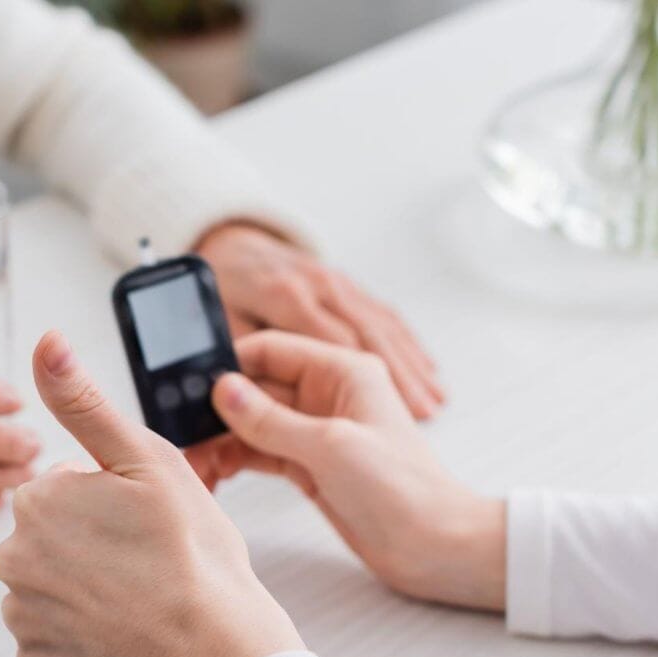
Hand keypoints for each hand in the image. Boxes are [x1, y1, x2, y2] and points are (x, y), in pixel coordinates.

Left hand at [0, 332, 302, 656]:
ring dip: (81, 590)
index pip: (64, 485)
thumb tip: (46, 343)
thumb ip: (85, 402)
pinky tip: (119, 633)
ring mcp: (22, 614)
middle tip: (145, 560)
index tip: (144, 521)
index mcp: (38, 499)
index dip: (110, 498)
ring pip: (47, 586)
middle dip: (88, 542)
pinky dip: (78, 637)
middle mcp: (13, 555)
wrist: (216, 655)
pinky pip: (49, 639)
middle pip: (50, 536)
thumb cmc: (194, 555)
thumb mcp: (148, 460)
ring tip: (136, 599)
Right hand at [187, 332, 505, 611]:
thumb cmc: (404, 491)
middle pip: (256, 387)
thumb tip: (223, 390)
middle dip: (216, 410)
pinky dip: (235, 461)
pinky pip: (261, 452)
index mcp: (343, 372)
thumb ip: (271, 419)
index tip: (188, 385)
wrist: (435, 548)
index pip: (272, 349)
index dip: (229, 365)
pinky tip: (214, 474)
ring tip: (194, 464)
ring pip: (253, 424)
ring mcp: (318, 432)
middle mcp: (328, 395)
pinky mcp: (311, 466)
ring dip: (221, 440)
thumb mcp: (330, 447)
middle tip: (182, 434)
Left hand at [196, 223, 444, 418]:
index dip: (359, 375)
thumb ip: (233, 353)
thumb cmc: (224, 287)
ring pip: (382, 326)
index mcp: (286, 295)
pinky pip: (383, 316)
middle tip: (426, 411)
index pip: (332, 341)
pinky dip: (407, 344)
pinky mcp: (349, 287)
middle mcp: (320, 286)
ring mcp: (339, 284)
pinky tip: (427, 369)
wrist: (234, 243)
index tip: (386, 406)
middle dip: (400, 373)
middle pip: (368, 334)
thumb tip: (237, 395)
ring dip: (411, 363)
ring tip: (436, 400)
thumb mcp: (221, 319)